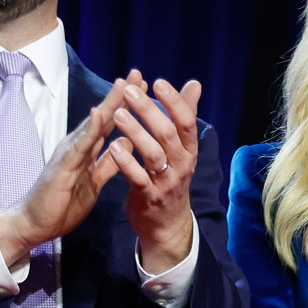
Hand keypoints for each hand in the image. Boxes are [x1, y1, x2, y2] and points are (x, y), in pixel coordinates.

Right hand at [0, 71, 139, 265]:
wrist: (34, 224)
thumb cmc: (62, 203)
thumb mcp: (94, 181)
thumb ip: (108, 163)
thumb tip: (125, 144)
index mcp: (86, 150)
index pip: (109, 123)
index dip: (126, 106)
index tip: (143, 87)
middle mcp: (77, 146)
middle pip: (102, 117)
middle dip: (121, 96)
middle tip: (137, 73)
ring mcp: (69, 154)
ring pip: (92, 125)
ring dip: (109, 104)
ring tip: (124, 84)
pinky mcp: (63, 167)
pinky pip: (79, 147)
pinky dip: (90, 130)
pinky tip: (100, 114)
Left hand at [109, 75, 201, 272]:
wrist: (167, 224)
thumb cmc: (171, 178)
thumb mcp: (183, 149)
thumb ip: (185, 115)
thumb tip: (194, 84)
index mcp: (189, 150)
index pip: (186, 122)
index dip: (174, 102)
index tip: (158, 83)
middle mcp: (181, 165)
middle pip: (168, 134)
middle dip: (149, 111)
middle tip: (131, 92)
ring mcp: (166, 181)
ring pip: (153, 154)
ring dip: (136, 133)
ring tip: (118, 114)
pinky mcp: (149, 196)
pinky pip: (137, 177)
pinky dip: (126, 161)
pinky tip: (113, 146)